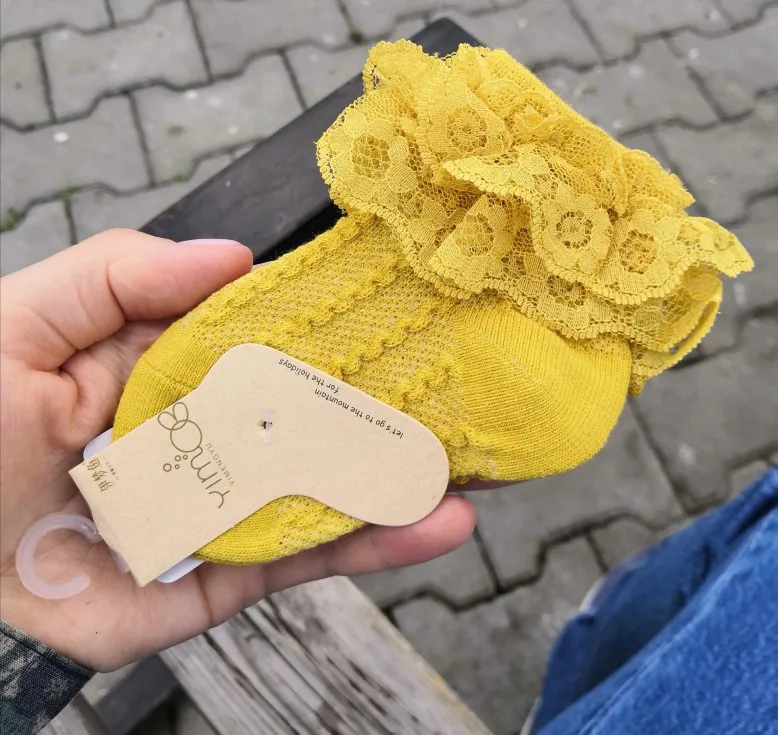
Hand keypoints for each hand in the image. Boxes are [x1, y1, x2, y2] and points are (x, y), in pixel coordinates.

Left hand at [0, 230, 476, 671]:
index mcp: (166, 366)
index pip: (266, 334)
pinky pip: (304, 558)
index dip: (332, 316)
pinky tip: (436, 522)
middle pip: (312, 412)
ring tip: (484, 458)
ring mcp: (222, 506)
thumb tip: (234, 256)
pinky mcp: (222, 577)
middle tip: (473, 380)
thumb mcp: (22, 327)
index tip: (406, 297)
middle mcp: (207, 433)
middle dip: (391, 398)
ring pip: (327, 486)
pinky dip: (372, 543)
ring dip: (406, 474)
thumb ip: (119, 277)